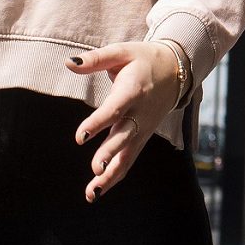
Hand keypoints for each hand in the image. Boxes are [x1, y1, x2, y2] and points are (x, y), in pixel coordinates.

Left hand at [69, 39, 186, 201]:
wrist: (176, 71)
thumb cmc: (143, 60)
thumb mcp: (122, 52)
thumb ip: (95, 59)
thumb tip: (68, 62)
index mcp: (133, 90)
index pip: (115, 109)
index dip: (98, 122)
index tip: (81, 137)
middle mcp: (140, 113)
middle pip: (124, 137)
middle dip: (110, 154)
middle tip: (95, 168)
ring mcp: (143, 129)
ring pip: (128, 155)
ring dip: (111, 175)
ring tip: (92, 193)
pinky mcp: (143, 138)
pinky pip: (129, 160)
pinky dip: (116, 176)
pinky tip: (98, 190)